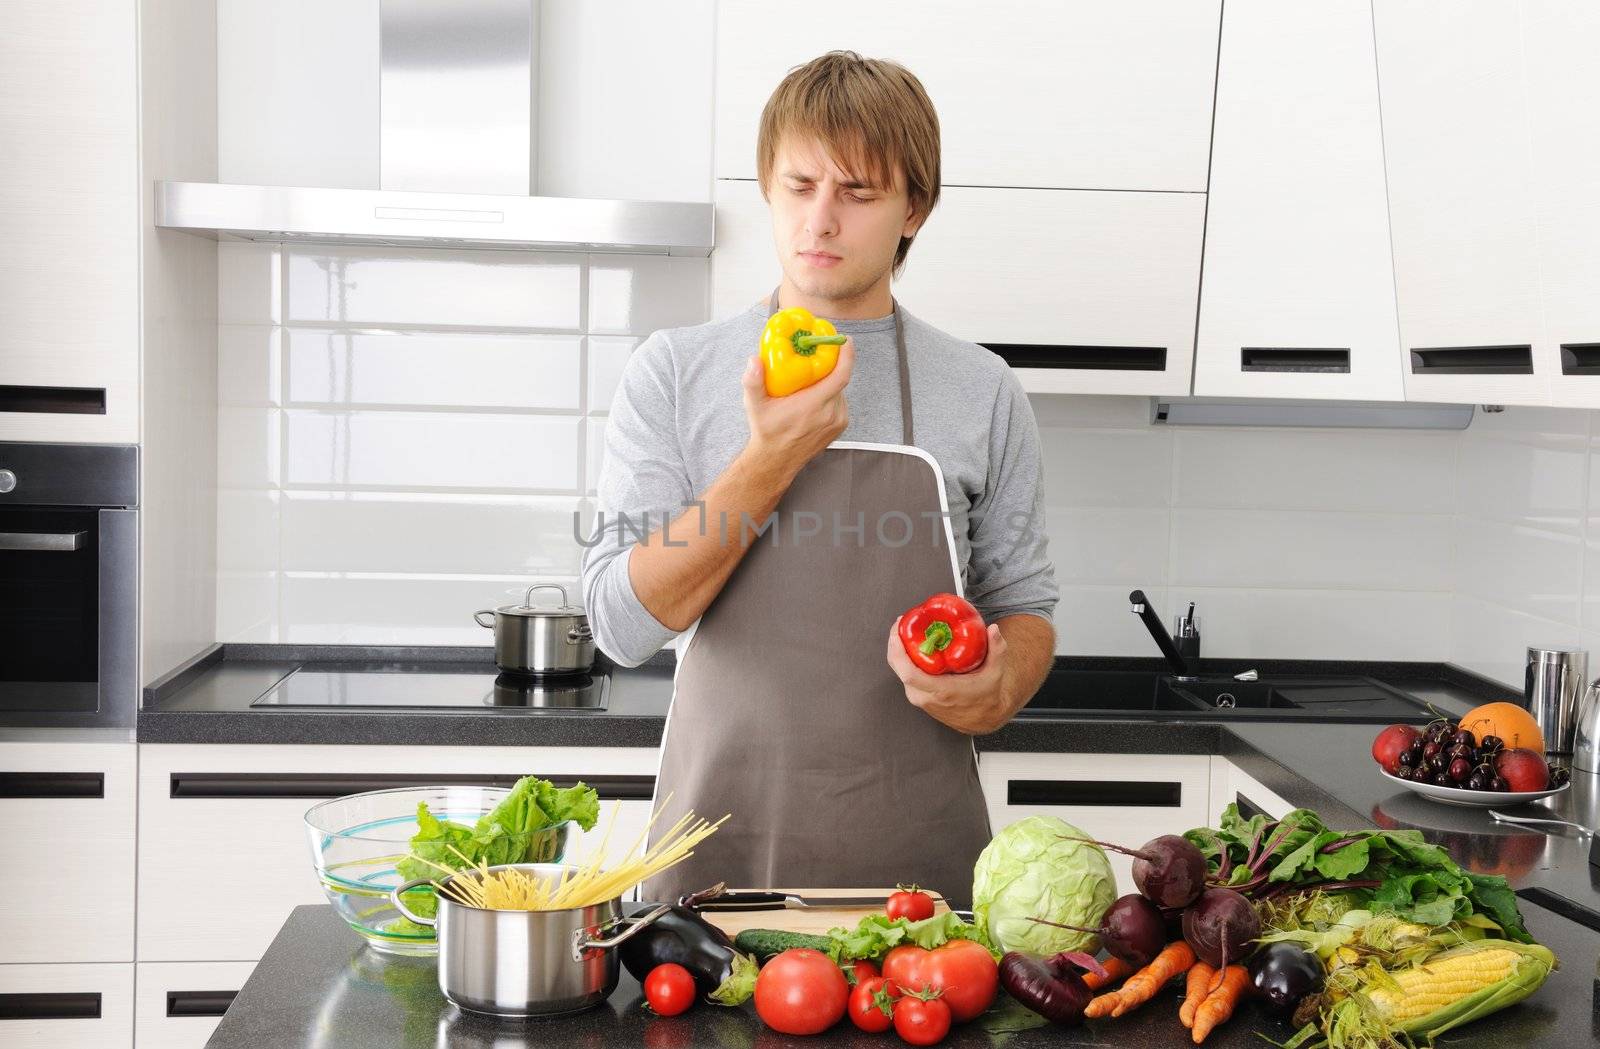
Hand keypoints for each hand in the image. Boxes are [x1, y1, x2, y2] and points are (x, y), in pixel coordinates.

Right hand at [740, 336, 854, 474]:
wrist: (776, 460)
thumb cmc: (766, 431)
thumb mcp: (755, 405)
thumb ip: (753, 381)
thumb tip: (755, 360)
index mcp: (814, 406)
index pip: (840, 376)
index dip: (846, 356)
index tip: (845, 340)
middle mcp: (830, 414)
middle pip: (839, 380)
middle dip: (830, 366)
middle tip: (816, 355)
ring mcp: (838, 422)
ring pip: (839, 391)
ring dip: (828, 382)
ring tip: (811, 380)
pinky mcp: (840, 427)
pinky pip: (840, 402)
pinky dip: (830, 395)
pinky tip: (814, 396)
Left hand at [886, 615, 1011, 734]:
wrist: (983, 719)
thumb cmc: (987, 697)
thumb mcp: (995, 672)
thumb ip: (997, 649)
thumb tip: (993, 630)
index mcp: (941, 691)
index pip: (909, 672)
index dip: (898, 650)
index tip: (898, 630)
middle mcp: (925, 697)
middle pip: (898, 669)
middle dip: (895, 643)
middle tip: (901, 623)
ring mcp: (920, 699)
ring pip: (900, 672)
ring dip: (899, 651)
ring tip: (906, 631)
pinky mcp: (918, 698)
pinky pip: (905, 676)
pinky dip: (904, 660)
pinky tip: (910, 646)